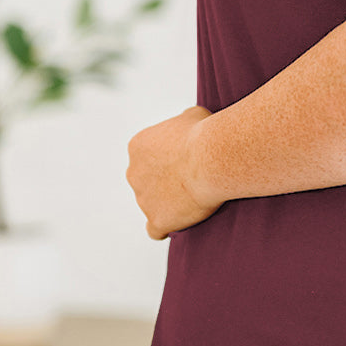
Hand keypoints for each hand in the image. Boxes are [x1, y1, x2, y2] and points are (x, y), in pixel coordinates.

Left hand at [126, 104, 222, 240]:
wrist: (211, 158)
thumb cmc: (204, 134)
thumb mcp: (193, 115)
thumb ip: (183, 123)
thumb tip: (188, 124)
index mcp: (138, 147)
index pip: (146, 156)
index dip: (168, 160)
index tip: (187, 161)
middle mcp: (134, 173)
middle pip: (146, 181)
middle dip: (165, 181)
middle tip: (192, 179)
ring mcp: (143, 199)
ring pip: (152, 204)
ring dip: (169, 203)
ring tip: (196, 199)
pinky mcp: (157, 219)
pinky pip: (155, 230)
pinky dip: (166, 227)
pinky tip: (179, 223)